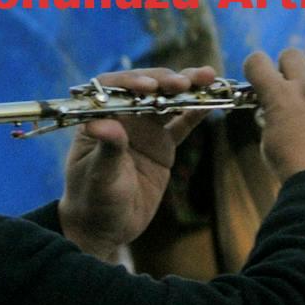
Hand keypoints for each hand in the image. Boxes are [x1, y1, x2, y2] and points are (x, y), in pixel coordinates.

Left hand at [60, 66, 214, 259]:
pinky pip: (181, 124)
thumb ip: (106, 150)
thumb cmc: (92, 201)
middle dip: (165, 81)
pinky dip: (196, 112)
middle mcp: (122, 118)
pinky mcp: (162, 146)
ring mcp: (144, 130)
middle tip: (184, 81)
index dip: (131, 82)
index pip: (113, 89)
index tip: (149, 86)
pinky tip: (212, 101)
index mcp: (99, 118)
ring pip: (167, 101)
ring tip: (207, 77)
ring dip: (186, 88)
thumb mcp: (99, 176)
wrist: (105, 227)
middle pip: (146, 89)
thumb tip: (101, 124)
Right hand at [244, 43, 304, 186]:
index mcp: (279, 96)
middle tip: (289, 78)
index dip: (255, 66)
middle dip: (286, 64)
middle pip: (292, 55)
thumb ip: (271, 119)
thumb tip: (274, 111)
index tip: (258, 76)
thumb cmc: (293, 168)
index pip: (257, 62)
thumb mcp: (269, 142)